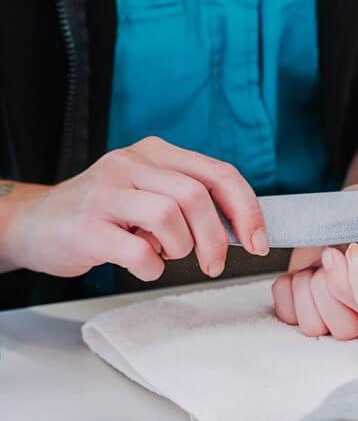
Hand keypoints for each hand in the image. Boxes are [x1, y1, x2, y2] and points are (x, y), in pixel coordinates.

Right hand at [0, 137, 266, 280]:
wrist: (35, 224)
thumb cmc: (105, 215)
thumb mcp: (150, 192)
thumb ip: (192, 199)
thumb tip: (245, 227)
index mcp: (156, 153)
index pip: (219, 174)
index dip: (247, 210)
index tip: (259, 242)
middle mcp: (131, 164)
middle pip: (196, 197)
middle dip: (217, 239)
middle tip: (214, 264)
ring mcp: (106, 192)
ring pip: (169, 217)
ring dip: (179, 248)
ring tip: (163, 254)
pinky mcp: (86, 226)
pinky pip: (139, 251)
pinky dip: (152, 267)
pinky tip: (143, 265)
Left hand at [272, 184, 357, 339]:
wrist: (344, 208)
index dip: (349, 281)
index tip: (346, 249)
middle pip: (344, 329)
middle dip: (328, 288)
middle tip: (328, 255)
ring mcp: (329, 312)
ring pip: (313, 327)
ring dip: (306, 290)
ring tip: (314, 267)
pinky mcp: (302, 307)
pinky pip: (287, 314)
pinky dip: (287, 290)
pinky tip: (299, 273)